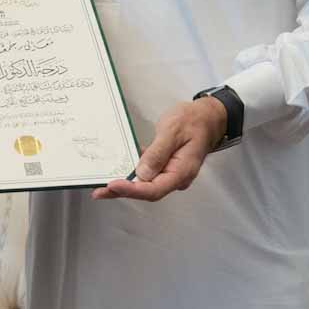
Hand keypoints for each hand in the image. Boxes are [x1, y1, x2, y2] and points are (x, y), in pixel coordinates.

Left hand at [93, 96, 227, 202]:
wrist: (208, 116)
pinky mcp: (165, 166)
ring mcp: (171, 173)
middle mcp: (176, 177)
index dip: (132, 190)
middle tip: (100, 191)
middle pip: (147, 191)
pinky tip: (117, 172)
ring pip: (145, 184)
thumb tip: (142, 173)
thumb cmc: (194, 121)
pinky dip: (132, 174)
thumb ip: (158, 153)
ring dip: (125, 185)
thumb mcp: (173, 132)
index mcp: (181, 172)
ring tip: (102, 186)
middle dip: (123, 191)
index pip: (154, 189)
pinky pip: (147, 174)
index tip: (113, 185)